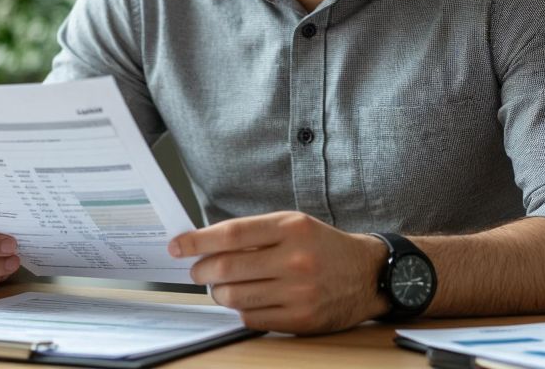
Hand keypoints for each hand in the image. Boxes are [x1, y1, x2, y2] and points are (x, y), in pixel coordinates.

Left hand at [170, 211, 388, 333]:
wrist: (367, 274)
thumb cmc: (323, 246)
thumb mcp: (294, 225)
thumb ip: (255, 232)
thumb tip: (206, 244)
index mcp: (291, 228)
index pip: (232, 233)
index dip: (197, 240)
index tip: (177, 246)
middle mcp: (295, 259)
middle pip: (227, 268)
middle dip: (201, 271)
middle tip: (198, 271)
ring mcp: (298, 292)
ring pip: (234, 296)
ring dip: (218, 292)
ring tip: (221, 286)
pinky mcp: (300, 319)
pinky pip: (251, 317)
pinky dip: (240, 309)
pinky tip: (247, 299)